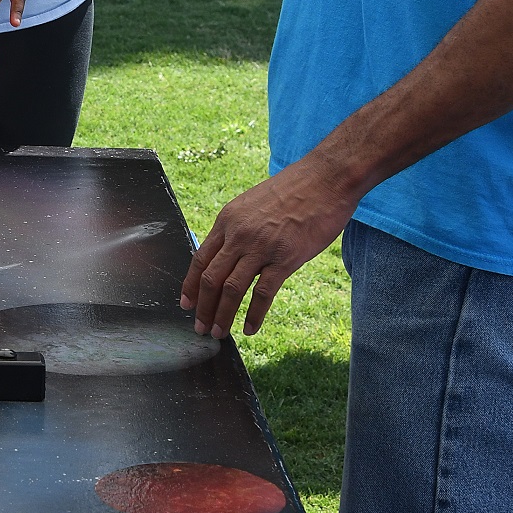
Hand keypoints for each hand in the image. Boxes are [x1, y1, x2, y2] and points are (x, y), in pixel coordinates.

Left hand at [179, 156, 357, 338]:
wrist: (325, 179)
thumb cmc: (294, 190)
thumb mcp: (253, 203)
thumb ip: (238, 228)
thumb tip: (228, 254)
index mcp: (227, 219)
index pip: (200, 259)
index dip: (190, 285)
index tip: (186, 304)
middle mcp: (239, 234)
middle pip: (211, 278)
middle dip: (203, 307)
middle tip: (200, 327)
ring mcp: (261, 247)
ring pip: (231, 289)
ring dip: (222, 315)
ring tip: (220, 333)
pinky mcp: (286, 258)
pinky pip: (263, 293)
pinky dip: (254, 314)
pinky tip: (250, 328)